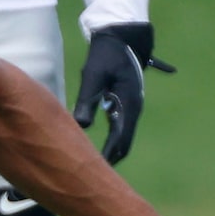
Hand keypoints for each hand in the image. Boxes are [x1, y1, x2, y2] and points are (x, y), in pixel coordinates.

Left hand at [73, 22, 170, 165]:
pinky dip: (111, 141)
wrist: (122, 37)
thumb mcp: (94, 75)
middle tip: (92, 178)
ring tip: (94, 168)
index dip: (107, 157)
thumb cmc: (106, 54)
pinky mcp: (125, 104)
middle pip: (123, 144)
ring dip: (110, 152)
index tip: (94, 171)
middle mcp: (133, 110)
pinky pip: (120, 128)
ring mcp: (131, 107)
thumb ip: (87, 99)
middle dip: (110, 160)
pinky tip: (96, 149)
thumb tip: (80, 125)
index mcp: (129, 105)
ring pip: (122, 137)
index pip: (119, 139)